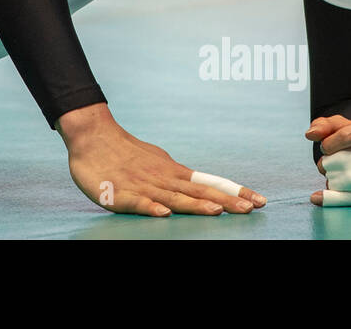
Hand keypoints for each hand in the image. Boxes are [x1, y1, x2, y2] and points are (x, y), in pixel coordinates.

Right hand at [57, 104, 266, 216]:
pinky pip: (136, 202)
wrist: (91, 135)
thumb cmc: (125, 152)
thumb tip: (200, 185)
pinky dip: (150, 208)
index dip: (234, 192)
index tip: (259, 200)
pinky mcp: (119, 192)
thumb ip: (176, 177)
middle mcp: (162, 178)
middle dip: (225, 201)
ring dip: (194, 204)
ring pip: (172, 197)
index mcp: (172, 172)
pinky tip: (163, 215)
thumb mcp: (157, 161)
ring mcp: (142, 185)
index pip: (209, 182)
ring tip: (216, 211)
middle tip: (250, 209)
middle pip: (198, 191)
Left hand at [305, 113, 350, 206]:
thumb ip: (324, 127)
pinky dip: (344, 199)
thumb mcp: (342, 126)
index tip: (323, 149)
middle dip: (333, 164)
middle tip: (323, 167)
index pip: (349, 133)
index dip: (330, 143)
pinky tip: (326, 196)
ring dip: (339, 182)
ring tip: (328, 179)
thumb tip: (310, 134)